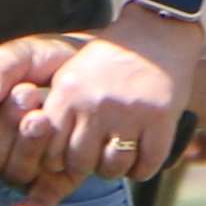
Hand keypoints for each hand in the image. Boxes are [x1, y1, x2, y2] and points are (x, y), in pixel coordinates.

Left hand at [0, 30, 187, 205]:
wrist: (155, 36)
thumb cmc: (105, 67)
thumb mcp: (69, 80)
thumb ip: (53, 117)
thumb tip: (45, 167)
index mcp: (68, 92)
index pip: (49, 150)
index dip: (58, 159)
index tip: (69, 149)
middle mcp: (95, 103)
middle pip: (79, 164)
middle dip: (86, 165)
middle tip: (97, 150)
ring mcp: (129, 112)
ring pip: (112, 169)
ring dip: (116, 167)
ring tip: (120, 147)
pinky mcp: (160, 119)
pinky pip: (144, 167)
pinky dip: (143, 167)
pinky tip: (144, 148)